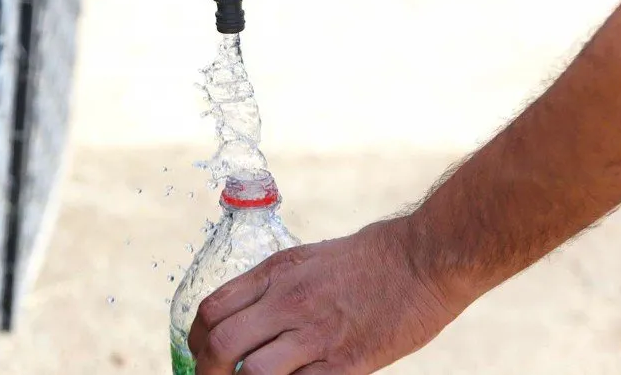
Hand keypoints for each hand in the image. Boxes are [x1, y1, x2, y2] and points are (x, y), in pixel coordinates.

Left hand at [188, 216, 456, 373]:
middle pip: (220, 344)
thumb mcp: (309, 260)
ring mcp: (316, 333)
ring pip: (251, 372)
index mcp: (276, 273)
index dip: (195, 340)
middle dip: (207, 372)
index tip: (199, 354)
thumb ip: (276, 287)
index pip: (211, 310)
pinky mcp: (345, 363)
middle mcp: (288, 301)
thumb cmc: (371, 258)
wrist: (425, 258)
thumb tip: (248, 317)